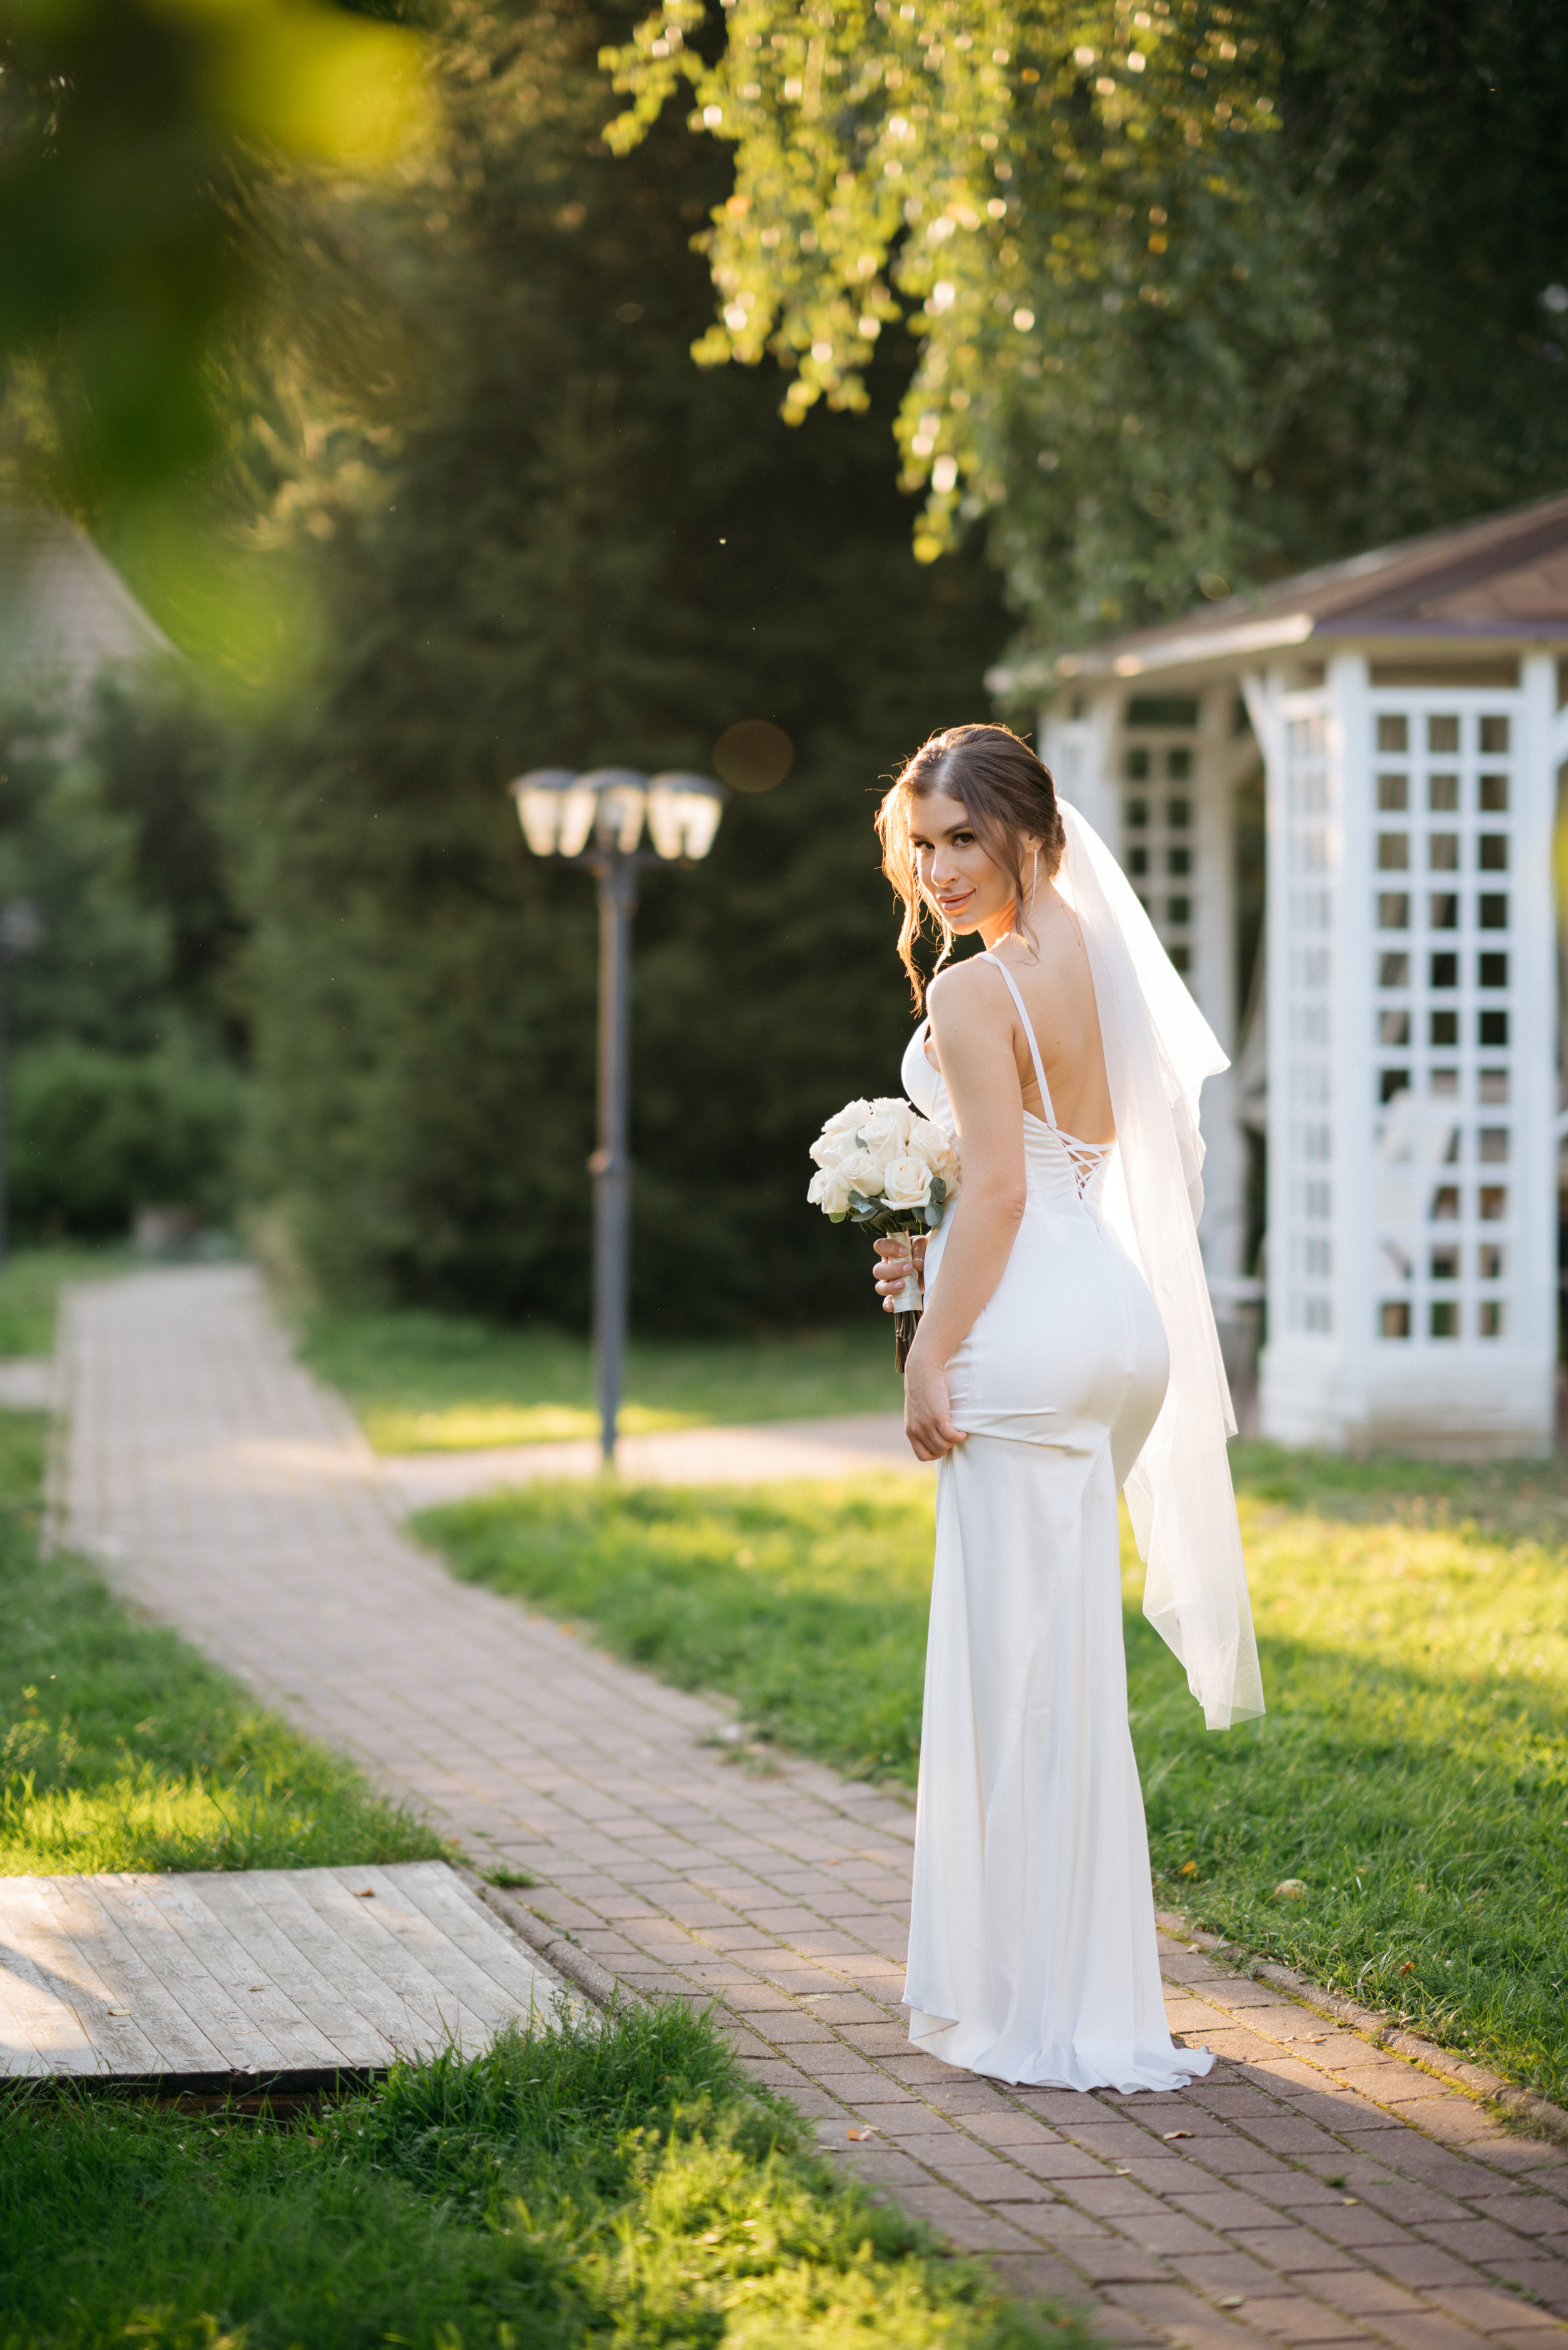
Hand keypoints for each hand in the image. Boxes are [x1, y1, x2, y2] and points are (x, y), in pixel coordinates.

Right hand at [873, 1232, 925, 1312]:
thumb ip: (919, 1251)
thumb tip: (916, 1264)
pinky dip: (888, 1304)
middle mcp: (887, 1267)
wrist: (935, 1264)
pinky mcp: (898, 1295)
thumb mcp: (924, 1245)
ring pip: (880, 1287)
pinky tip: (893, 1305)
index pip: (880, 1246)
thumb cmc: (925, 1251)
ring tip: (903, 1284)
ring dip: (890, 1287)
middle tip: (909, 1268)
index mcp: (890, 1251)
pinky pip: (887, 1302)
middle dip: (892, 1270)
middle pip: (878, 1270)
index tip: (905, 1252)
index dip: (889, 1249)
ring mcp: (891, 1282)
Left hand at [903, 1335, 965, 1461]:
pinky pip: (951, 1437)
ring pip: (944, 1446)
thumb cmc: (922, 1387)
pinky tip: (963, 1430)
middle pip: (936, 1452)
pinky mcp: (938, 1418)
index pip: (922, 1455)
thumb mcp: (917, 1409)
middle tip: (954, 1435)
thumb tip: (933, 1431)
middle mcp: (917, 1430)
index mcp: (910, 1430)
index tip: (944, 1443)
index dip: (935, 1453)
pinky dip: (959, 1436)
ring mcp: (926, 1425)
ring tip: (959, 1431)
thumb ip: (921, 1422)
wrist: (922, 1369)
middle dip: (947, 1447)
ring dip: (955, 1441)